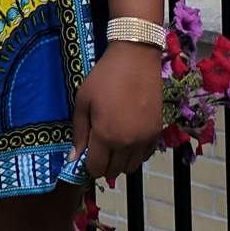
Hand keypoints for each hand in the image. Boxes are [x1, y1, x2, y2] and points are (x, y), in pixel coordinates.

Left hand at [69, 42, 163, 183]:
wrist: (136, 59)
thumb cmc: (104, 77)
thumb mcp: (83, 102)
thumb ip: (78, 132)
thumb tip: (73, 158)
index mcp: (105, 135)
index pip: (96, 168)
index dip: (89, 166)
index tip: (87, 155)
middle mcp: (127, 143)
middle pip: (114, 171)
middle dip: (104, 165)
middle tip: (99, 149)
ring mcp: (144, 139)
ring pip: (131, 167)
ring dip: (120, 162)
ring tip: (114, 145)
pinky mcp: (157, 132)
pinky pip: (145, 155)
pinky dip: (136, 154)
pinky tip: (129, 140)